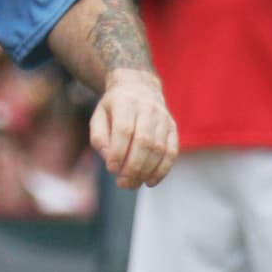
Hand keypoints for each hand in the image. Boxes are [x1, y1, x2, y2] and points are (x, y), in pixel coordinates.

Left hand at [89, 70, 177, 188]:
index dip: (118, 152)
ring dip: (146, 171)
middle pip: (144, 141)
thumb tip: (109, 160)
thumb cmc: (114, 108)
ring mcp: (163, 118)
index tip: (111, 169)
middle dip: (133, 167)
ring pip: (159, 148)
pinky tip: (150, 181)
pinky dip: (162, 170)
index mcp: (125, 103)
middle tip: (122, 183)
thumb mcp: (98, 117)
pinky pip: (171, 151)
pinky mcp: (172, 128)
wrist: (139, 87)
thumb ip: (99, 139)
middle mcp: (147, 108)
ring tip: (133, 184)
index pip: (124, 130)